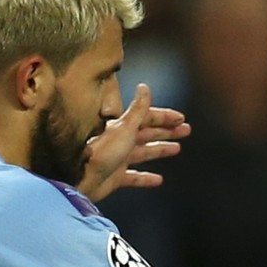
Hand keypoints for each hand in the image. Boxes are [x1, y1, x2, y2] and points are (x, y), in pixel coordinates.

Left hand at [80, 83, 191, 202]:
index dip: (165, 117)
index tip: (181, 118)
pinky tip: (159, 180)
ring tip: (177, 148)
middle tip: (186, 130)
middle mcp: (120, 141)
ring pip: (143, 153)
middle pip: (147, 133)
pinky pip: (134, 177)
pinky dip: (146, 178)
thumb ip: (137, 109)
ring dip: (159, 150)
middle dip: (166, 131)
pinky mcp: (115, 177)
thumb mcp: (124, 127)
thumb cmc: (102, 152)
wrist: (80, 177)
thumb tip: (145, 86)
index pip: (147, 118)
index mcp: (122, 127)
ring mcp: (117, 159)